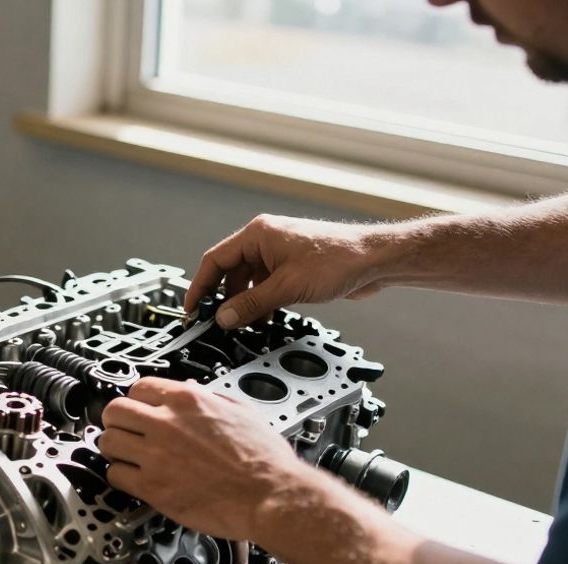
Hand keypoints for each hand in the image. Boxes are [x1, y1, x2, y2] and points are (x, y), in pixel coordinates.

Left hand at [99, 377, 322, 540]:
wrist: (271, 495)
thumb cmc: (264, 459)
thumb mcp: (241, 410)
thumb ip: (210, 396)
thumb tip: (193, 388)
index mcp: (188, 400)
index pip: (139, 388)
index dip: (137, 401)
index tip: (138, 411)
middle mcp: (166, 423)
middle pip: (115, 411)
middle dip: (118, 422)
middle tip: (124, 432)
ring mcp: (156, 455)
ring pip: (108, 442)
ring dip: (115, 449)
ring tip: (127, 456)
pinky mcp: (152, 486)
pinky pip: (115, 475)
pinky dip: (121, 476)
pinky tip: (134, 478)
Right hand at [185, 214, 400, 327]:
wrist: (374, 260)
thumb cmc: (338, 260)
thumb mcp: (286, 287)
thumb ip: (251, 304)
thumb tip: (224, 317)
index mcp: (258, 234)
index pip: (215, 260)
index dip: (200, 286)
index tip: (193, 308)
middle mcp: (265, 240)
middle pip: (230, 272)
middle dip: (224, 299)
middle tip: (217, 322)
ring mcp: (279, 253)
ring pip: (248, 281)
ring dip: (245, 304)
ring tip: (244, 325)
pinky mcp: (292, 267)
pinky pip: (266, 285)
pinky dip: (261, 302)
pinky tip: (263, 319)